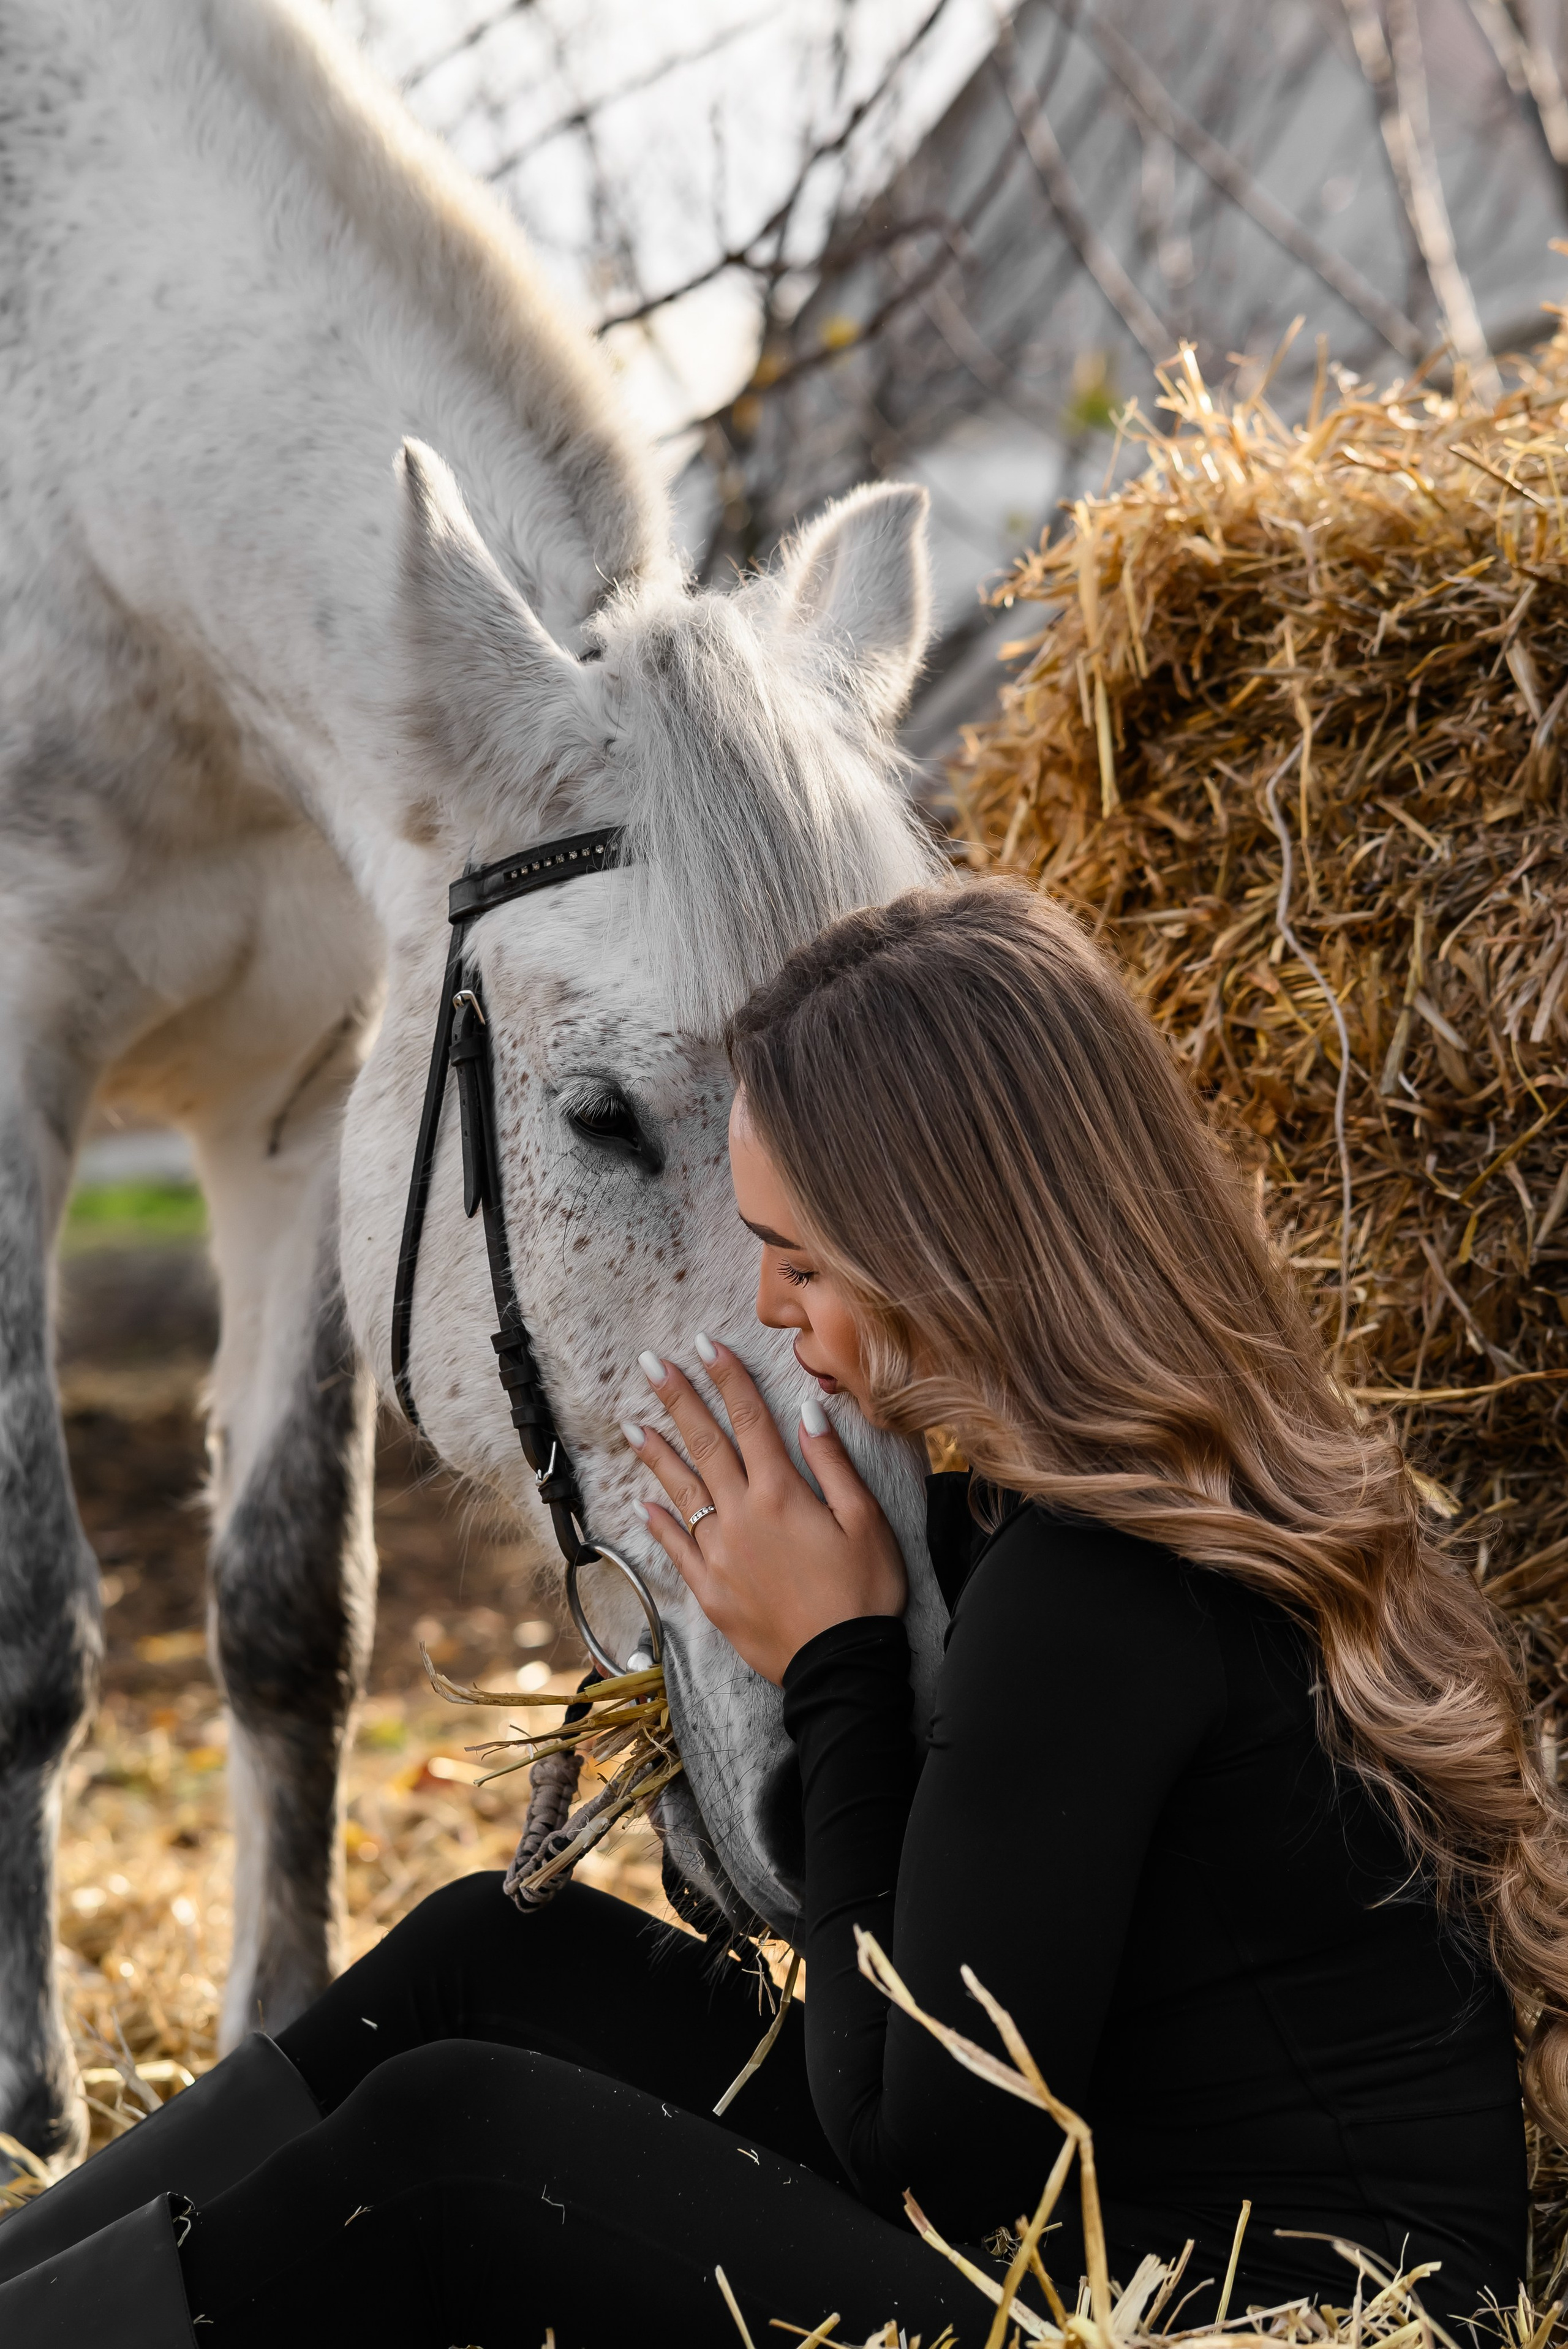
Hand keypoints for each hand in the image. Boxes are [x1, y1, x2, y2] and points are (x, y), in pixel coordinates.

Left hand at [623, 1337, 906, 1685]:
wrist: (841, 1665)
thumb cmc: (865, 1591)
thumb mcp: (866, 1520)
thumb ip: (833, 1464)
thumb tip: (807, 1411)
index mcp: (782, 1493)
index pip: (750, 1420)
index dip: (728, 1378)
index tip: (705, 1344)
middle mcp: (743, 1516)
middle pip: (706, 1444)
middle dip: (678, 1398)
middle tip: (650, 1363)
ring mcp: (721, 1555)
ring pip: (682, 1492)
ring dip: (657, 1454)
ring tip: (631, 1423)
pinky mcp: (712, 1592)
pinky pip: (678, 1551)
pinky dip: (660, 1526)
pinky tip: (644, 1506)